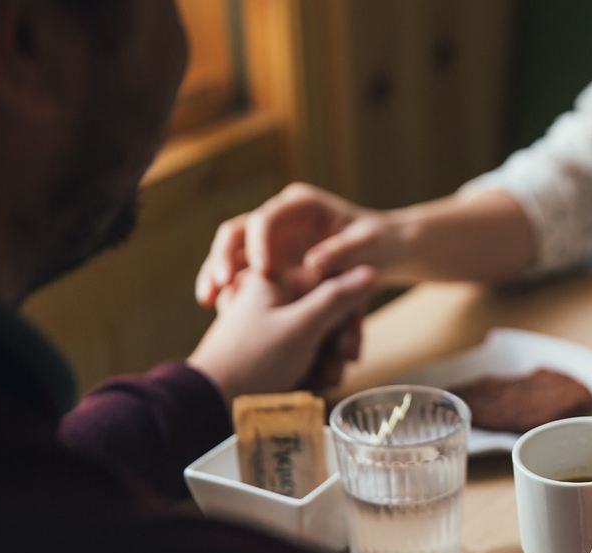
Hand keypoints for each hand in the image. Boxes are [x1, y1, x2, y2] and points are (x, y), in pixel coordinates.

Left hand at [188, 266, 375, 402]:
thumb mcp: (301, 327)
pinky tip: (309, 385)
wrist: (210, 402)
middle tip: (337, 367)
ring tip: (319, 382)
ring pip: (319, 336)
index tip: (347, 343)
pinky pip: (303, 352)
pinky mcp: (269, 347)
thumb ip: (337, 298)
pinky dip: (311, 369)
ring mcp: (271, 323)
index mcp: (276, 279)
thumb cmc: (253, 361)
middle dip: (336, 345)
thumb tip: (369, 271)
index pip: (331, 283)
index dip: (347, 314)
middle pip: (327, 312)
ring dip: (327, 361)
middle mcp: (273, 297)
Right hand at [195, 183, 400, 306]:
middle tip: (220, 283)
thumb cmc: (379, 245)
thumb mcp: (369, 245)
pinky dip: (227, 287)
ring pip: (231, 251)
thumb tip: (313, 263)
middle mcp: (279, 217)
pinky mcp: (268, 261)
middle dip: (224, 256)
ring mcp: (270, 239)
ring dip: (216, 273)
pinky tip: (217, 308)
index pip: (268, 217)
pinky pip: (239, 272)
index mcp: (301, 205)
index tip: (262, 271)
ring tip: (208, 300)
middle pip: (238, 231)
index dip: (260, 242)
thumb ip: (343, 252)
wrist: (384, 253)